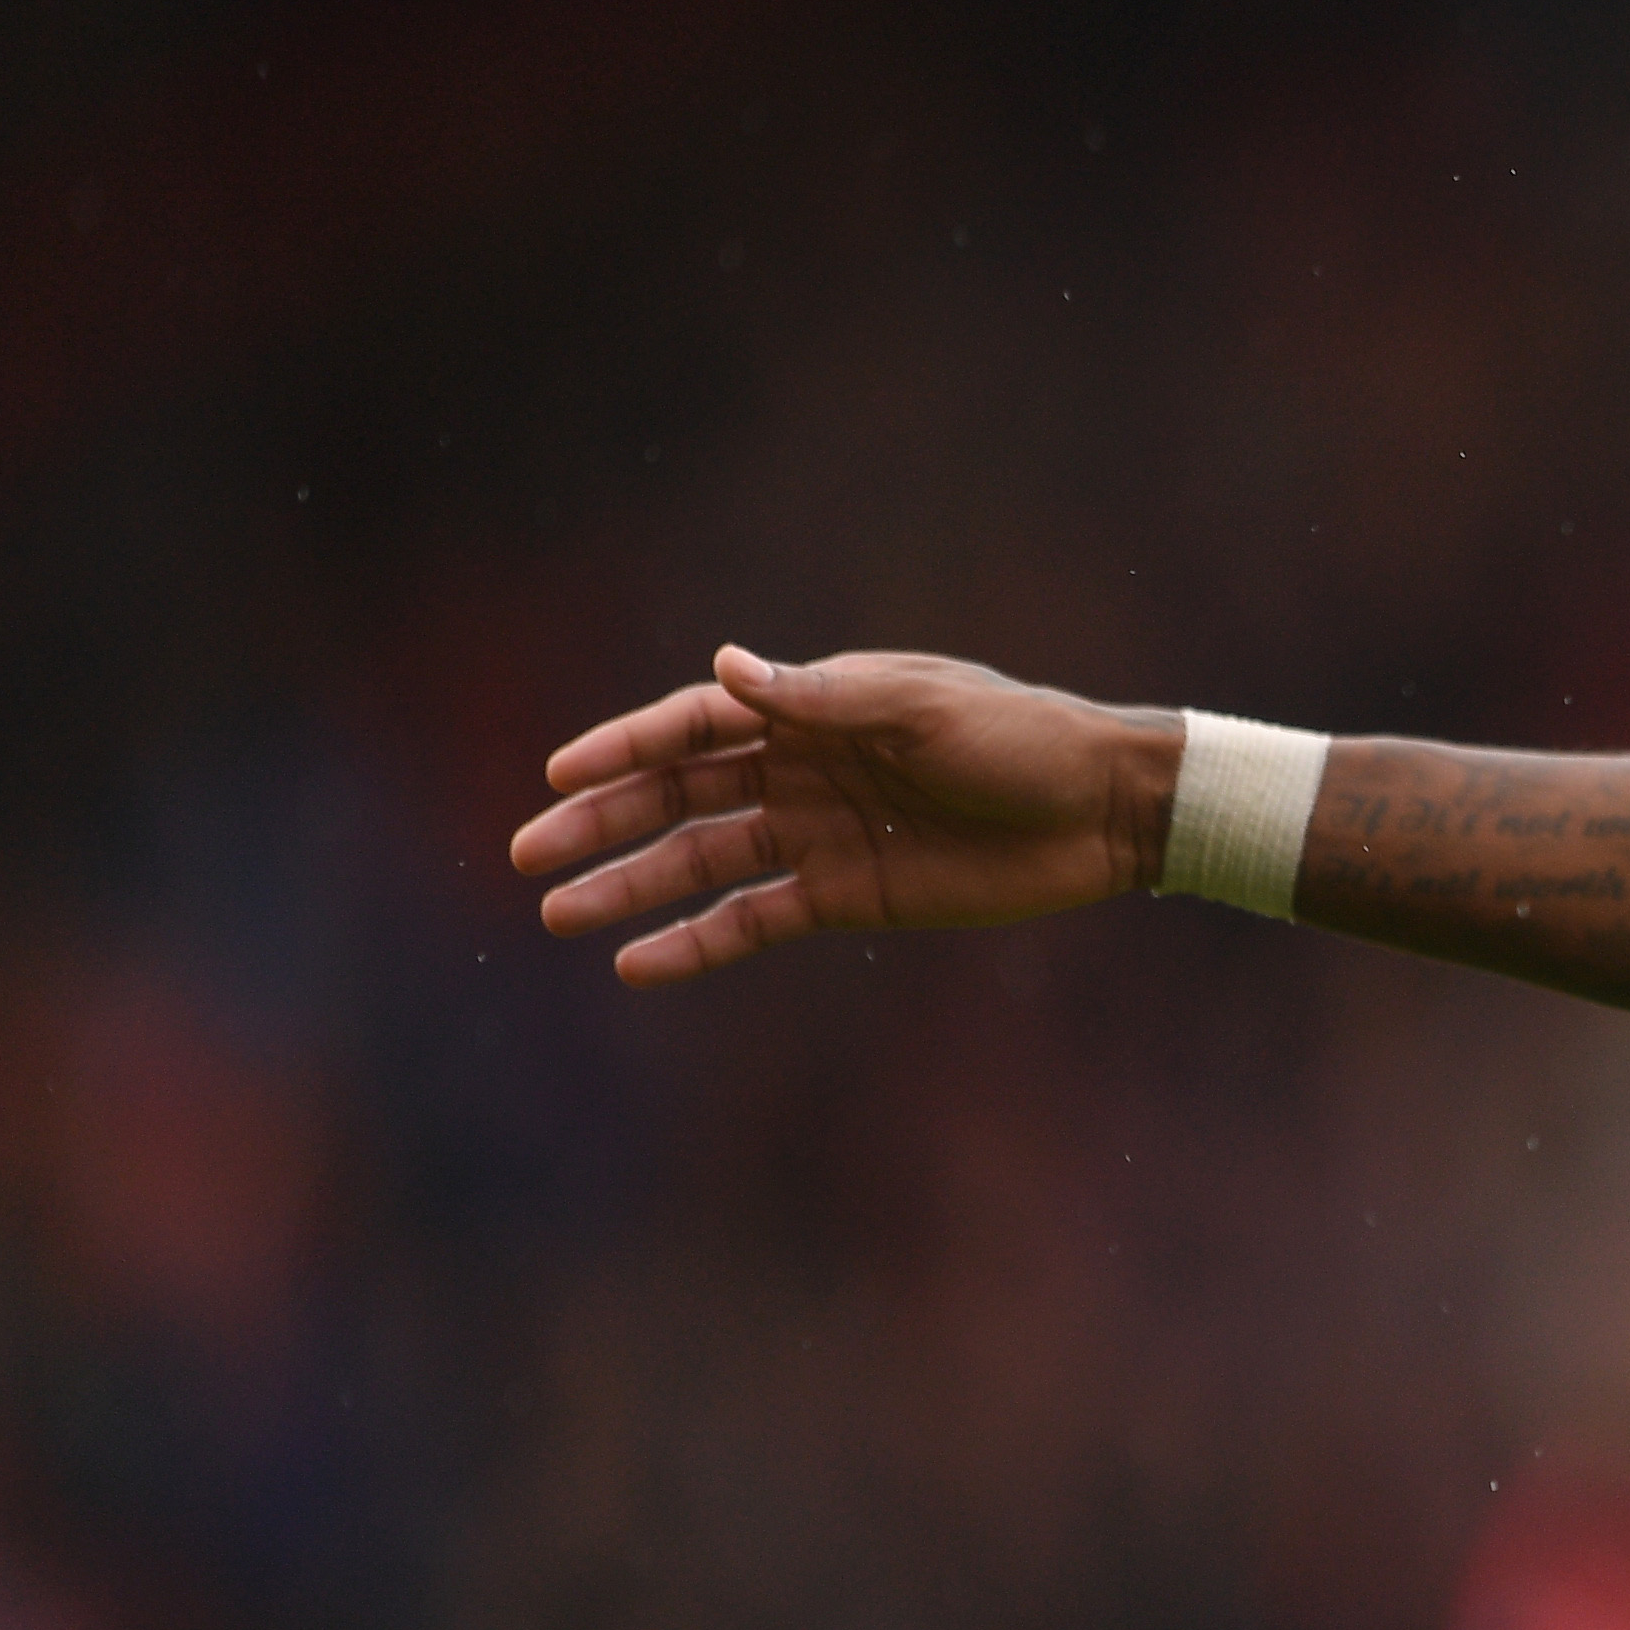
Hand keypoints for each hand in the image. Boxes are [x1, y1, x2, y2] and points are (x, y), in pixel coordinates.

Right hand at [511, 647, 1184, 982]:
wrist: (1103, 812)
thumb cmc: (1023, 739)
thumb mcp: (925, 708)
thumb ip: (824, 699)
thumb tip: (728, 666)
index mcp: (818, 708)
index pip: (699, 724)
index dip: (627, 748)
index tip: (559, 775)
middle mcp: (806, 768)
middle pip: (681, 795)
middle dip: (603, 822)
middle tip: (526, 853)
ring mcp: (822, 833)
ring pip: (703, 861)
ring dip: (632, 885)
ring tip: (556, 913)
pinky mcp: (851, 894)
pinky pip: (755, 919)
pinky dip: (697, 941)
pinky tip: (639, 963)